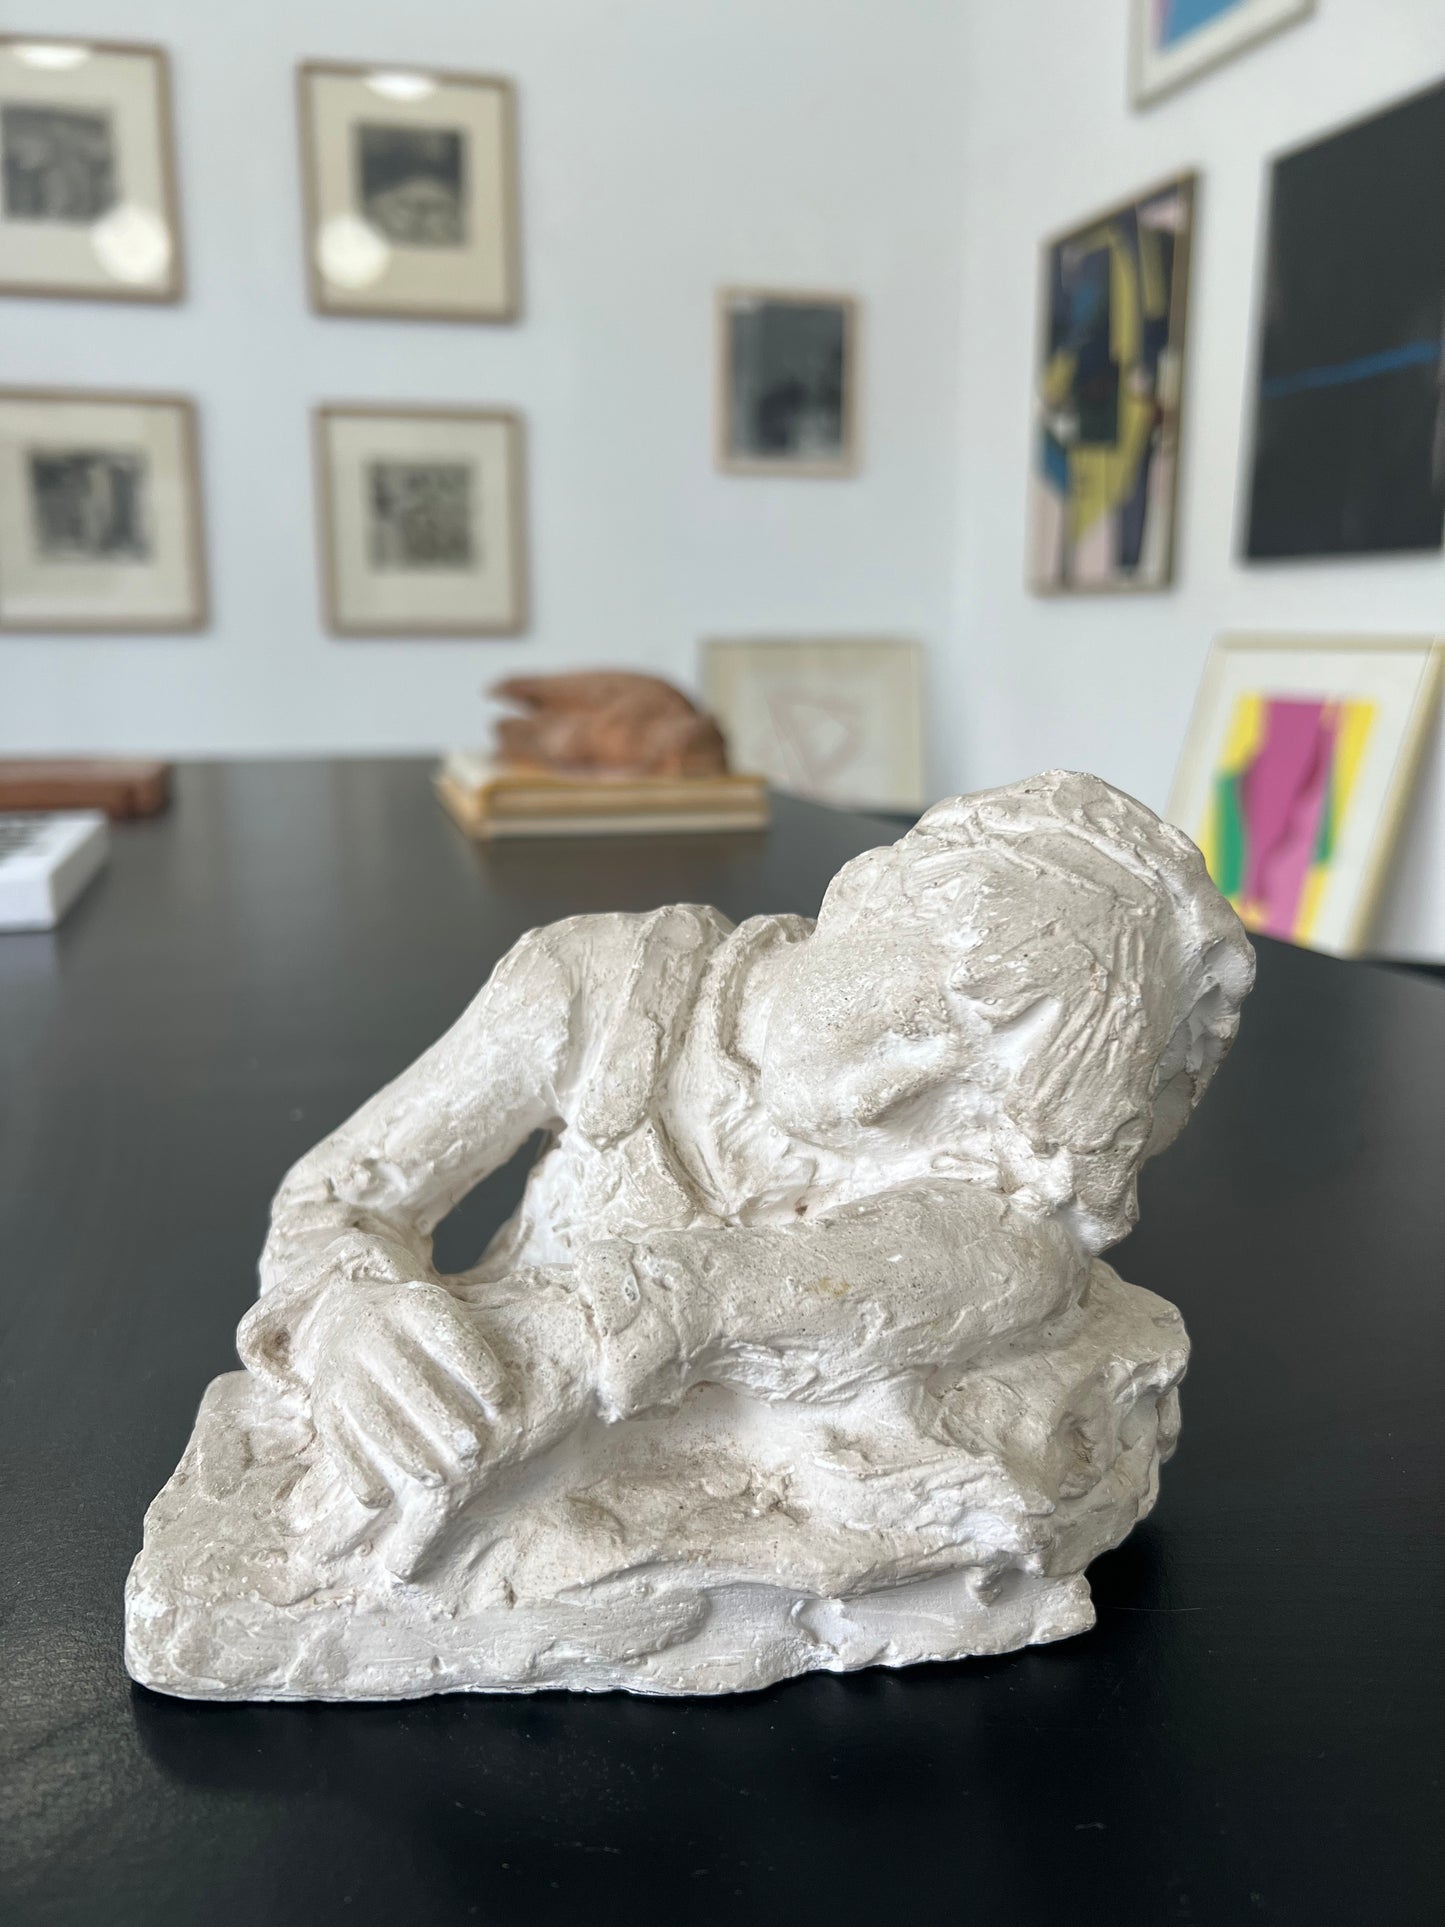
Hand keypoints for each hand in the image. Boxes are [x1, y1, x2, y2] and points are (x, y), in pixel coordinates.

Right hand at [307, 1277, 514, 1515]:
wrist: (346, 1318)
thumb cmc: (418, 1331)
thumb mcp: (448, 1319)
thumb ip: (477, 1351)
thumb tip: (509, 1405)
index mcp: (415, 1306)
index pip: (448, 1336)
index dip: (478, 1370)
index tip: (504, 1401)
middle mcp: (373, 1331)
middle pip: (409, 1380)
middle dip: (445, 1421)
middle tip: (475, 1453)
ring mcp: (343, 1370)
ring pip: (374, 1416)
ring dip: (407, 1454)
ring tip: (439, 1481)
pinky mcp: (324, 1406)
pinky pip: (339, 1443)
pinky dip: (359, 1473)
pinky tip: (384, 1496)